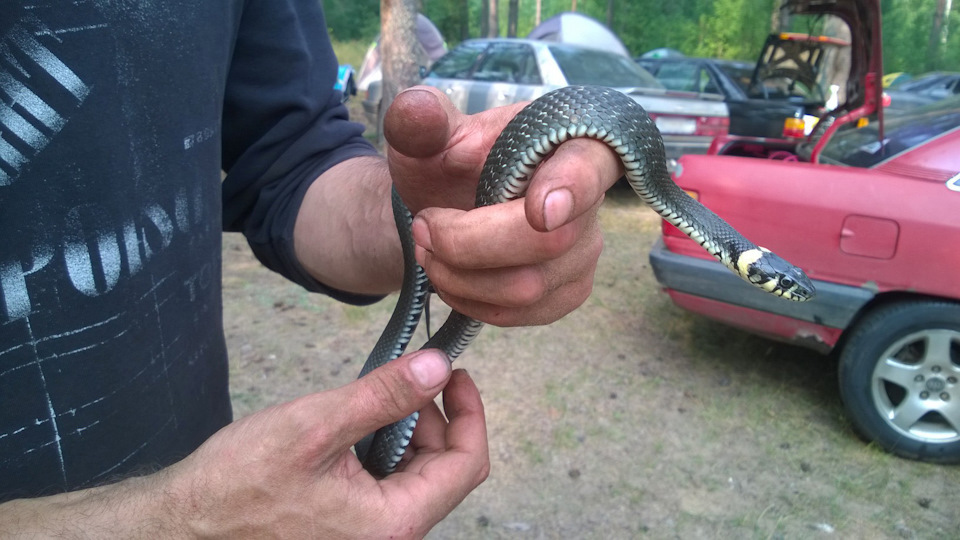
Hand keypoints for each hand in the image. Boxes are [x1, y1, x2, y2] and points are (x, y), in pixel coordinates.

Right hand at [167, 349, 487, 537]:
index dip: (470, 413)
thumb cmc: (238, 485)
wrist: (185, 526)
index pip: (465, 465)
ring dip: (407, 432)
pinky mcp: (348, 528)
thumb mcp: (316, 427)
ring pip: (415, 478)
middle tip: (410, 377)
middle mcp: (389, 537)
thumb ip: (384, 396)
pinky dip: (383, 451)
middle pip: (444, 471)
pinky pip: (385, 487)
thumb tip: (436, 367)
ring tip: (376, 399)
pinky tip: (357, 427)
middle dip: (435, 419)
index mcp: (393, 523)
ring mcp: (369, 536)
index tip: (456, 373)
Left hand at [384, 86, 622, 326]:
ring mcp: (585, 251)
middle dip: (468, 244)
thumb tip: (418, 107)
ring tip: (429, 252)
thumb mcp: (426, 137)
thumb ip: (419, 122)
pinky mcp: (569, 291)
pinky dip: (472, 302)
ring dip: (460, 277)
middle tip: (423, 229)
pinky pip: (522, 315)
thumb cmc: (446, 166)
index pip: (588, 166)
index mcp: (568, 142)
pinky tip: (452, 278)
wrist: (445, 208)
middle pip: (547, 242)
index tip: (539, 210)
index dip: (572, 188)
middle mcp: (591, 200)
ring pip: (528, 288)